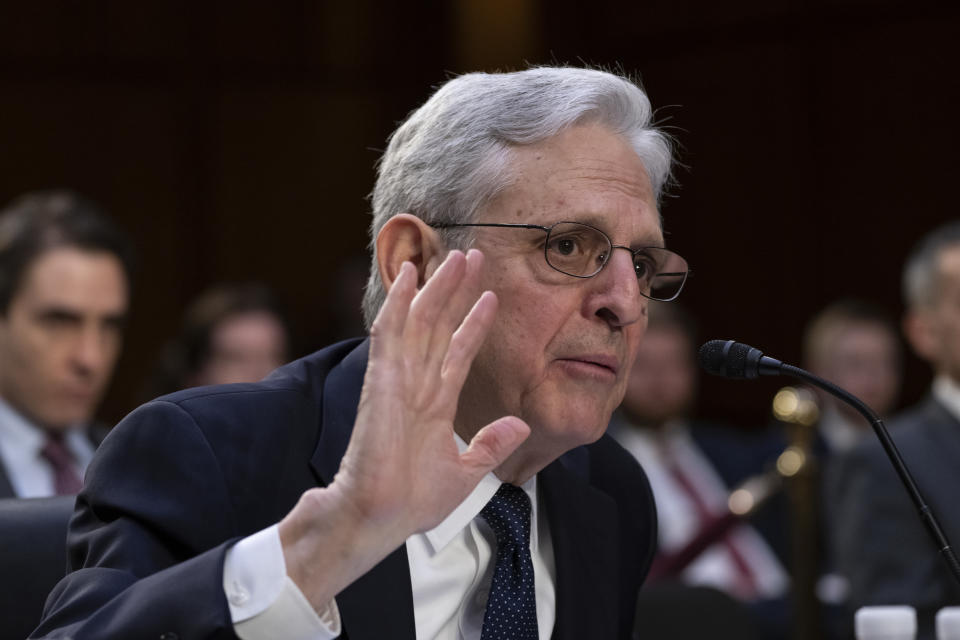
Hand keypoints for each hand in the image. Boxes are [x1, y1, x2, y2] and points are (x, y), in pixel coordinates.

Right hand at [279, 249, 529, 608]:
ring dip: (435, 286)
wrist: (378, 518)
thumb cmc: (410, 502)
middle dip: (456, 290)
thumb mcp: (465, 473)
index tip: (492, 297)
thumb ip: (489, 445)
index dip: (475, 322)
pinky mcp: (380, 380)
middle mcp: (417, 385)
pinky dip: (398, 302)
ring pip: (419, 320)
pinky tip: (408, 274)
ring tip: (454, 255)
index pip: (458, 351)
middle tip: (472, 256)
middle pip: (439, 325)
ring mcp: (397, 379)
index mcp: (435, 404)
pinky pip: (390, 333)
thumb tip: (520, 424)